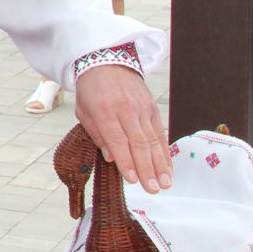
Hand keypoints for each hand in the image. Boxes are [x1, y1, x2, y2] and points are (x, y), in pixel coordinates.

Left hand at [73, 65, 172, 192]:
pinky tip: (168, 168)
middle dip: (147, 169)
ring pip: (153, 140)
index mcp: (104, 111)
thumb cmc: (91, 90)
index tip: (133, 180)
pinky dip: (165, 152)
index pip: (117, 140)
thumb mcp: (83, 110)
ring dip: (160, 164)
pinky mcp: (152, 109)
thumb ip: (96, 134)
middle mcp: (126, 110)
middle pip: (139, 143)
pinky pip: (160, 133)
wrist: (108, 62)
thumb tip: (112, 158)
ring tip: (164, 183)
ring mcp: (142, 109)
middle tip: (153, 189)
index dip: (126, 162)